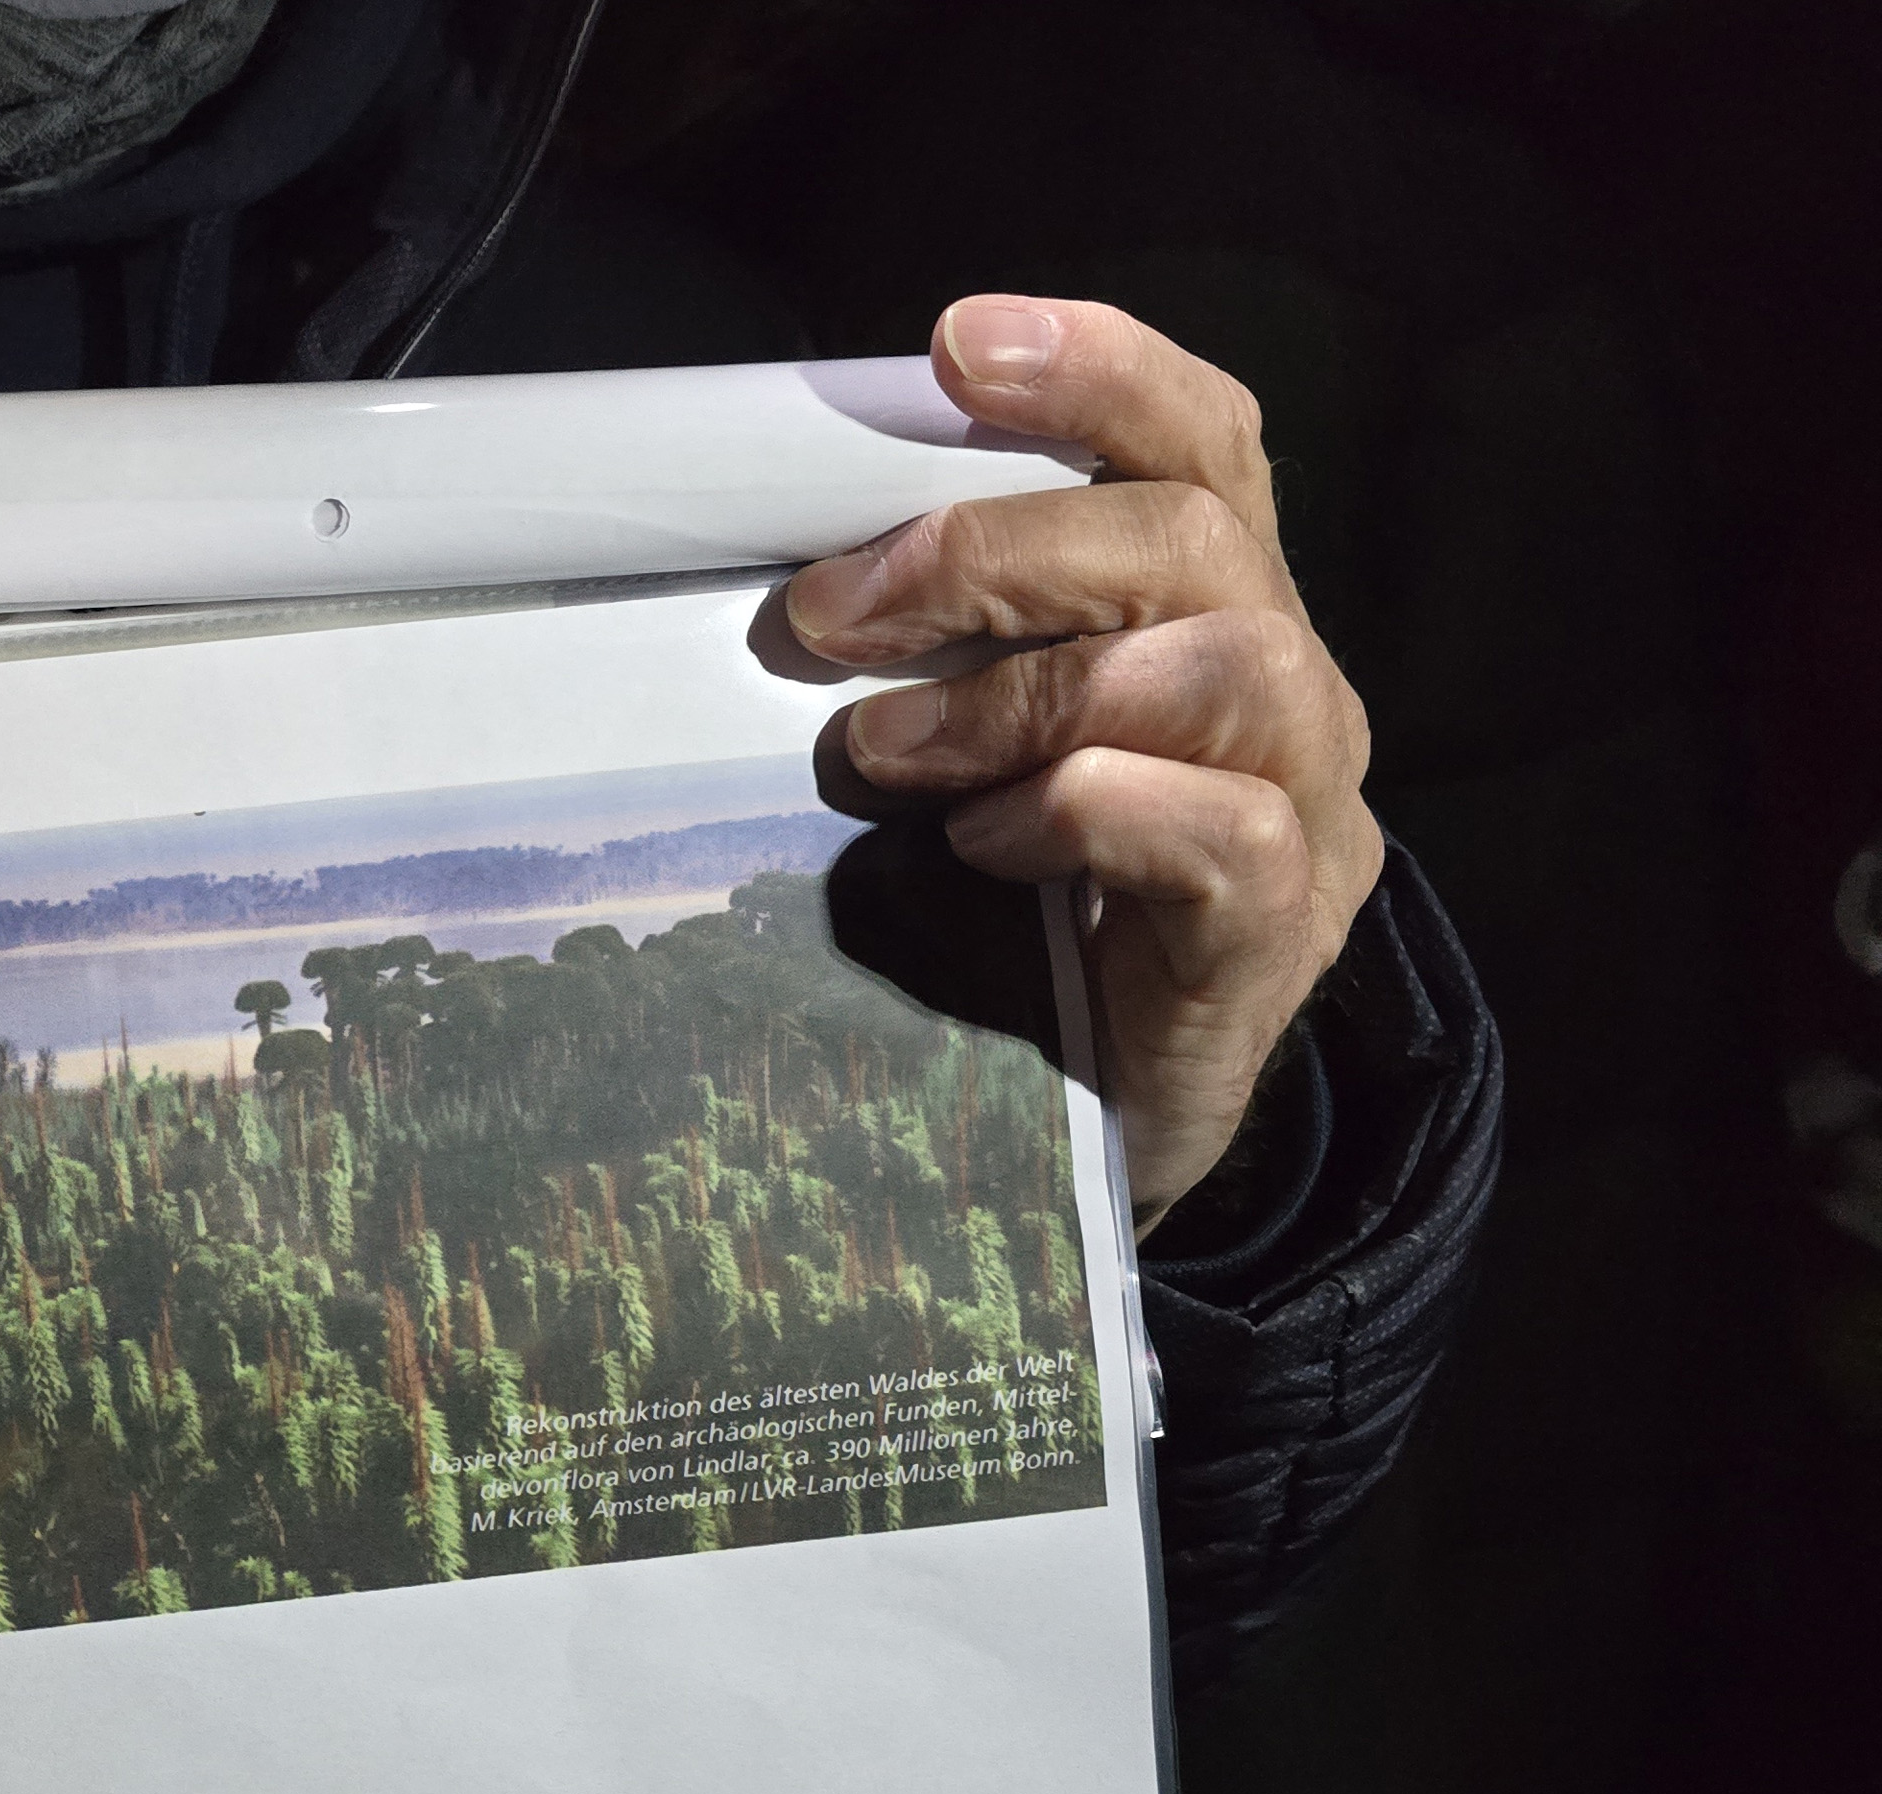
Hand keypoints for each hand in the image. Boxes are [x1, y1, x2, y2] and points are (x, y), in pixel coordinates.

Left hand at [786, 296, 1380, 1236]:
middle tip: (830, 616)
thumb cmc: (1025, 910)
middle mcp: (1290, 691)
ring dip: (1025, 693)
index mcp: (1219, 611)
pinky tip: (982, 849)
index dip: (1099, 370)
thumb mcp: (982, 744)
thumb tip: (806, 566)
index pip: (1202, 440)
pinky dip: (1082, 813)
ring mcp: (1309, 811)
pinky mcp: (1281, 935)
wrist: (1108, 1125)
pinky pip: (1217, 830)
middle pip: (1193, 537)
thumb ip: (952, 642)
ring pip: (1223, 669)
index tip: (958, 345)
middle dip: (994, 552)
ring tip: (890, 754)